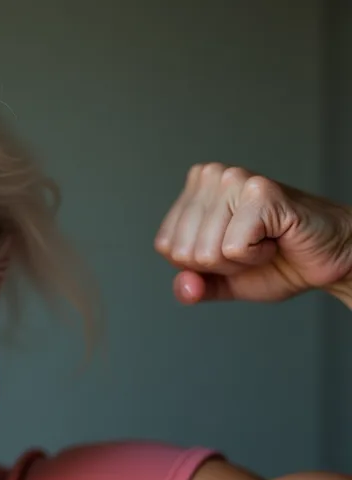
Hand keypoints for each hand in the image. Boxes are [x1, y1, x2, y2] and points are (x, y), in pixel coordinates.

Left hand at [154, 163, 351, 302]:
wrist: (329, 259)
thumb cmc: (278, 260)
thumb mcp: (222, 280)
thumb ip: (193, 286)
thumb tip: (184, 287)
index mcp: (194, 190)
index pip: (166, 246)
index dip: (200, 264)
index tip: (233, 249)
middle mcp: (211, 176)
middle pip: (183, 251)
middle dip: (219, 264)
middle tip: (253, 246)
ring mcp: (235, 180)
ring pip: (206, 252)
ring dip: (239, 261)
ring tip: (265, 242)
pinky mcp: (260, 193)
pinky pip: (232, 248)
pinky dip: (256, 256)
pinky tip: (275, 238)